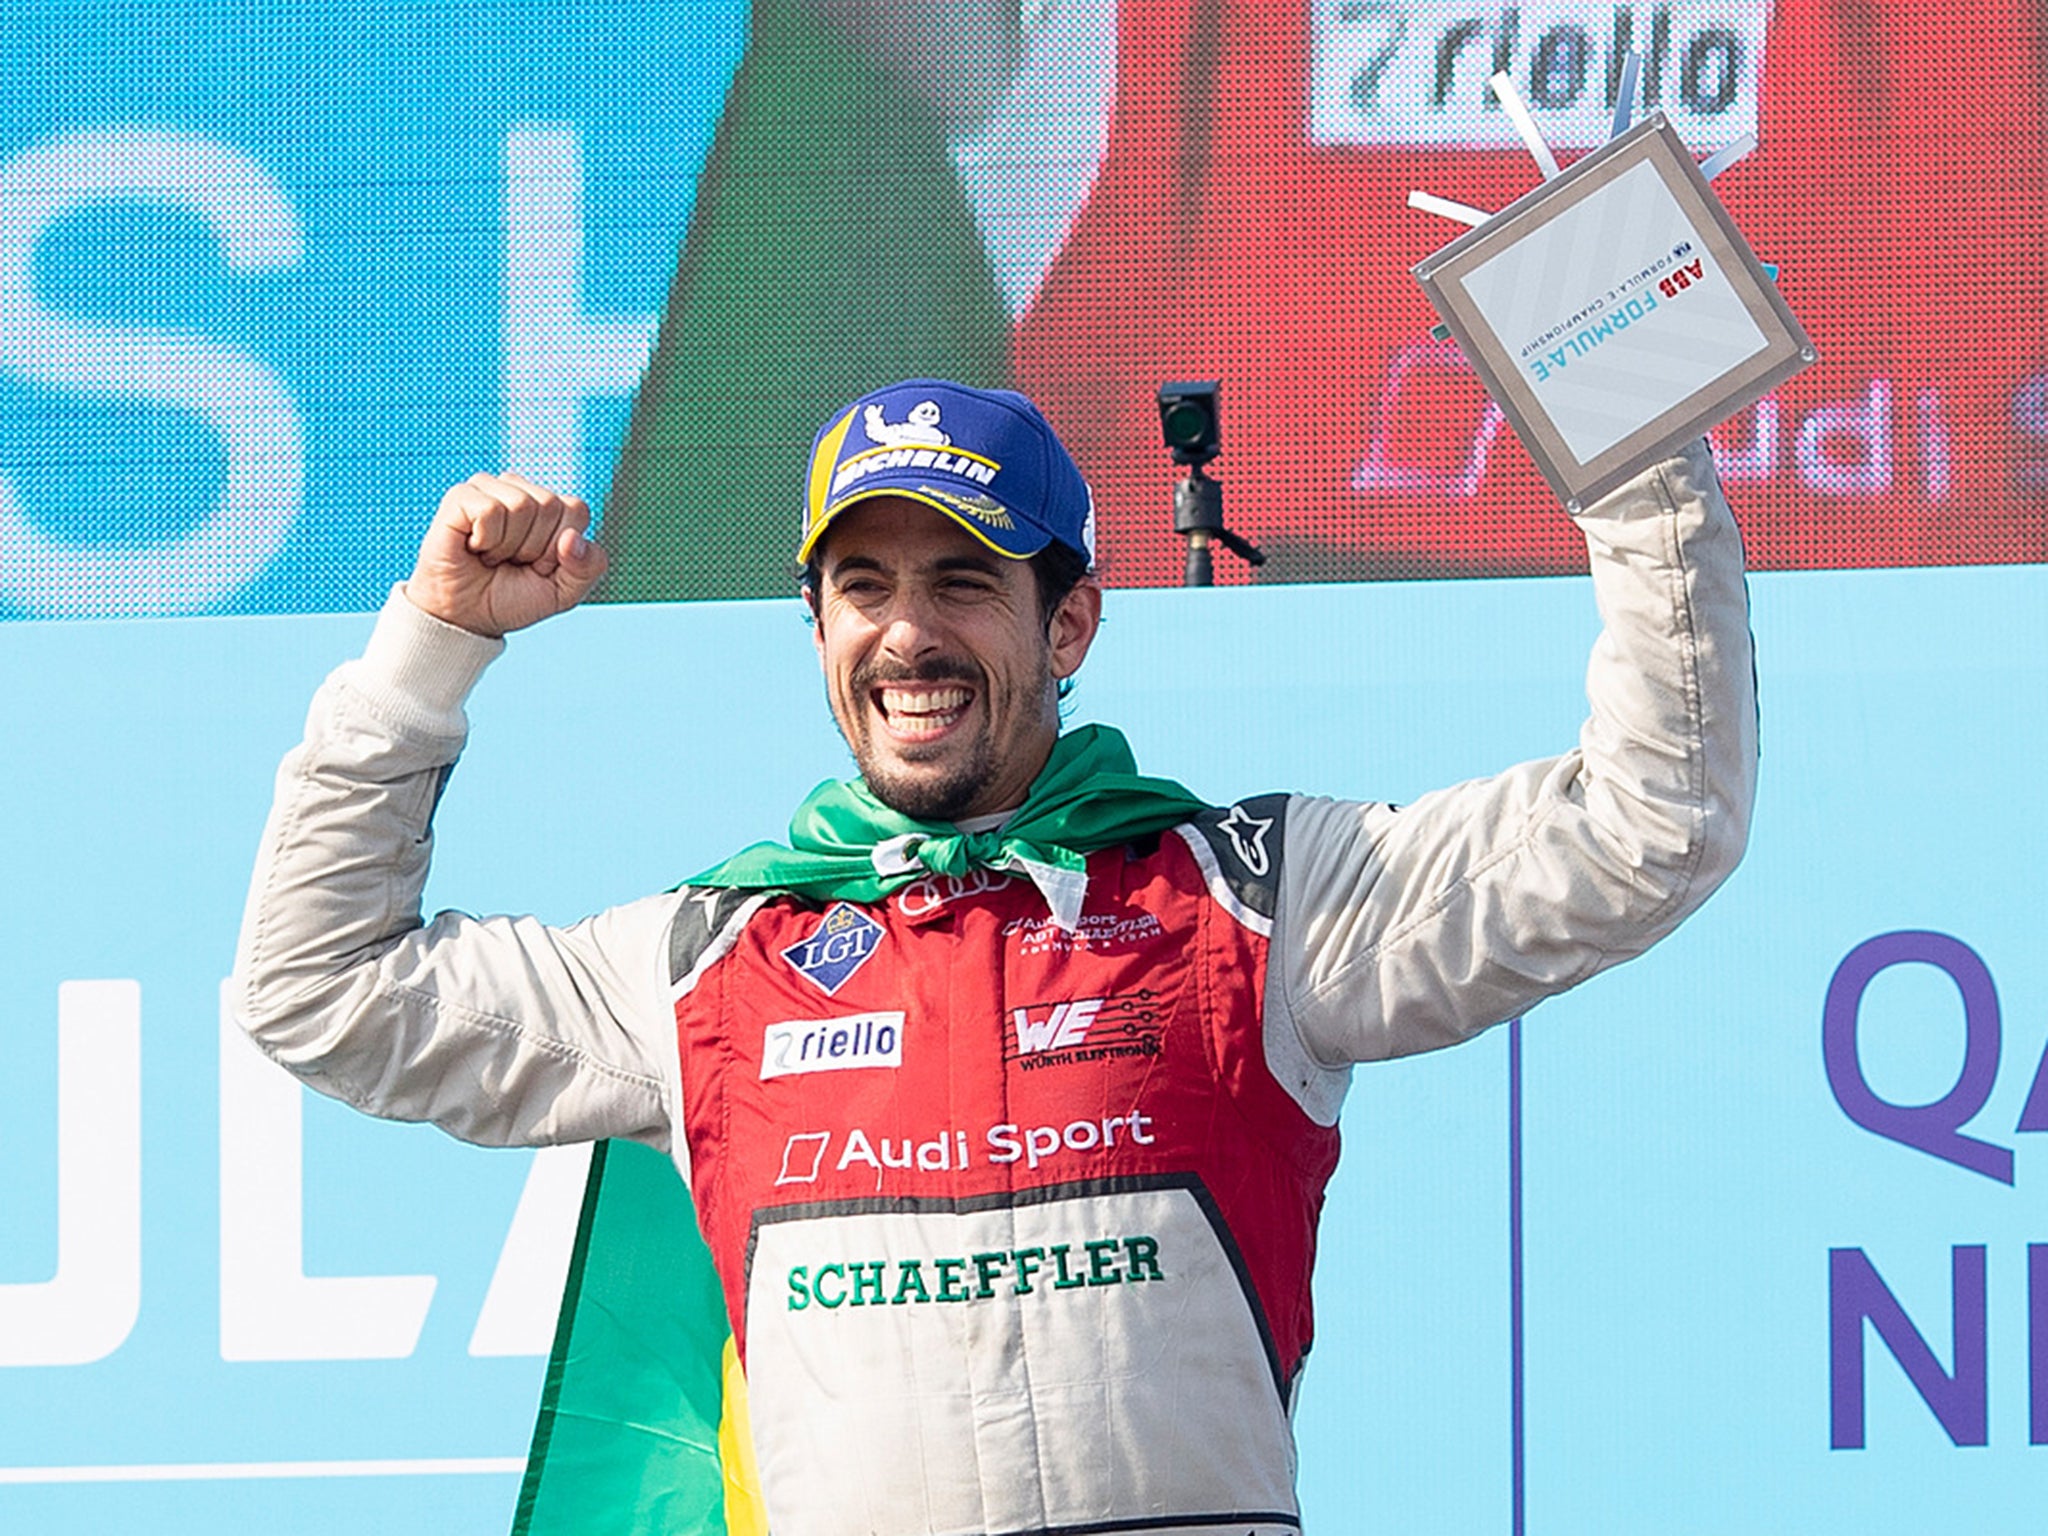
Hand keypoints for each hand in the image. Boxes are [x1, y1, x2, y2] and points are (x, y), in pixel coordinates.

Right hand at [405, 473, 609, 637]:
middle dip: (535, 547)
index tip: (540, 565)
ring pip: (521, 505)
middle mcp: (521, 490)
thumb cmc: (514, 599)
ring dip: (508, 545)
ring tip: (492, 555)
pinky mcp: (460, 496)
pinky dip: (485, 540)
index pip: (576, 510)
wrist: (468, 618)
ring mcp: (489, 489)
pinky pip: (489, 510)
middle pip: (550, 505)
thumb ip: (589, 566)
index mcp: (551, 507)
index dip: (560, 548)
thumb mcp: (566, 592)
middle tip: (513, 562)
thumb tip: (573, 537)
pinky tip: (474, 547)